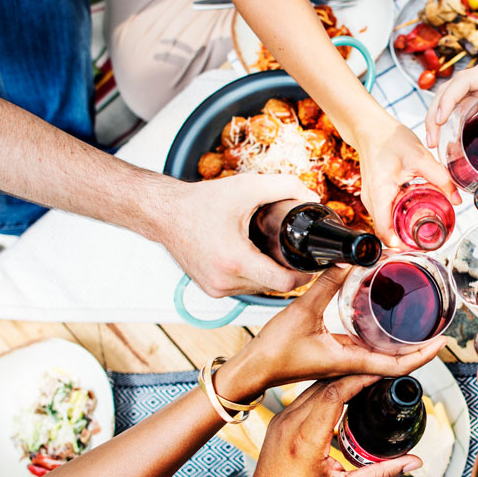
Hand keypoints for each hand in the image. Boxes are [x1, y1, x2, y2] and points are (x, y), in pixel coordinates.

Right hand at [157, 173, 318, 296]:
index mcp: (235, 260)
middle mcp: (224, 280)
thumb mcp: (247, 187)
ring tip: (271, 251)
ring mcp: (216, 288)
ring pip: (259, 288)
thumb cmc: (200, 202)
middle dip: (287, 270)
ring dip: (269, 274)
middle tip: (294, 251)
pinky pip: (243, 288)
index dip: (304, 274)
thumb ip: (285, 187)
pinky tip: (253, 258)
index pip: (284, 283)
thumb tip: (312, 197)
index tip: (311, 262)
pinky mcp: (210, 289)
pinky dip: (252, 276)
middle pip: (274, 286)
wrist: (164, 213)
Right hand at [219, 264, 444, 393]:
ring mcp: (343, 362)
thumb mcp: (302, 310)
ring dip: (402, 344)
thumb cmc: (273, 350)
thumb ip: (326, 284)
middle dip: (420, 347)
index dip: (424, 355)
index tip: (443, 342)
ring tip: (419, 323)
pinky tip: (381, 323)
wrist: (252, 369)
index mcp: (349, 361)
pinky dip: (380, 339)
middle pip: (396, 361)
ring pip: (382, 356)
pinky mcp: (334, 356)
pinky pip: (366, 350)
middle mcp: (350, 365)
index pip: (397, 365)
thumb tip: (350, 260)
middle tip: (438, 327)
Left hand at [244, 375, 422, 476]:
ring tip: (366, 382)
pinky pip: (304, 397)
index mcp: (305, 440)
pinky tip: (344, 397)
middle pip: (325, 384)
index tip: (380, 374)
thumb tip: (413, 462)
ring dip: (340, 381)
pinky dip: (326, 392)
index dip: (360, 379)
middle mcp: (289, 424)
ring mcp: (281, 420)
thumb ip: (382, 474)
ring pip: (314, 387)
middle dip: (354, 375)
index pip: (334, 393)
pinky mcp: (278, 422)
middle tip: (379, 376)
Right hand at [355, 118, 459, 246]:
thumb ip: (440, 178)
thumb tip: (457, 199)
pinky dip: (398, 216)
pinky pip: (385, 212)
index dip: (401, 245)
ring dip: (402, 227)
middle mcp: (370, 200)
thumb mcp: (420, 157)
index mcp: (380, 194)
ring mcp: (370, 198)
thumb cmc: (390, 139)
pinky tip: (413, 211)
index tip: (420, 247)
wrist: (370, 127)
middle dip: (405, 239)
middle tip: (428, 240)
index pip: (385, 232)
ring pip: (385, 223)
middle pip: (386, 231)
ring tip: (423, 228)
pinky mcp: (373, 194)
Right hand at [424, 33, 477, 158]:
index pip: (462, 84)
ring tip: (436, 141)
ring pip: (453, 93)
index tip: (439, 122)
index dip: (447, 102)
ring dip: (441, 113)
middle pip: (448, 90)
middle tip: (430, 142)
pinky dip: (459, 113)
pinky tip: (461, 133)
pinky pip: (467, 96)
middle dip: (434, 115)